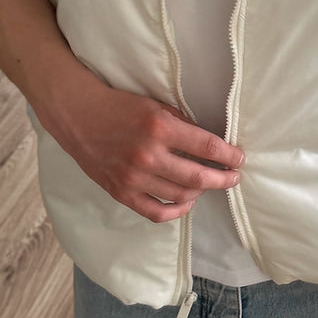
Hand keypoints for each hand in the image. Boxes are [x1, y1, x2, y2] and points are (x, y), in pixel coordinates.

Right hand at [41, 70, 244, 222]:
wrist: (78, 115)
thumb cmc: (120, 106)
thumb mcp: (157, 105)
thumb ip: (183, 125)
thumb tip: (212, 146)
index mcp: (160, 128)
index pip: (208, 148)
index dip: (230, 156)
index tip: (239, 159)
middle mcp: (147, 155)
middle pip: (199, 177)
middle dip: (223, 179)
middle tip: (234, 177)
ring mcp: (133, 177)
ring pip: (181, 196)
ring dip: (202, 193)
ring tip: (208, 185)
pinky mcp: (121, 192)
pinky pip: (156, 212)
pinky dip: (176, 211)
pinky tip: (186, 203)